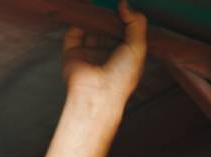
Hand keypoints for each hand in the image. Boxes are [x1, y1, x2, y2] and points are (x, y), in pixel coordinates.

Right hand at [39, 1, 148, 156]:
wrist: (98, 95)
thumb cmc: (122, 77)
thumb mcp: (138, 47)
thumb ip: (136, 23)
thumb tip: (125, 4)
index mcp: (123, 53)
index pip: (123, 29)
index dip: (124, 17)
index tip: (122, 6)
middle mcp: (105, 52)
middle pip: (106, 27)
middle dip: (107, 14)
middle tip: (109, 3)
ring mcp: (88, 53)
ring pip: (90, 28)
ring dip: (92, 17)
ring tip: (97, 5)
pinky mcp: (72, 53)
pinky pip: (73, 34)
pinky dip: (77, 23)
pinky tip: (85, 14)